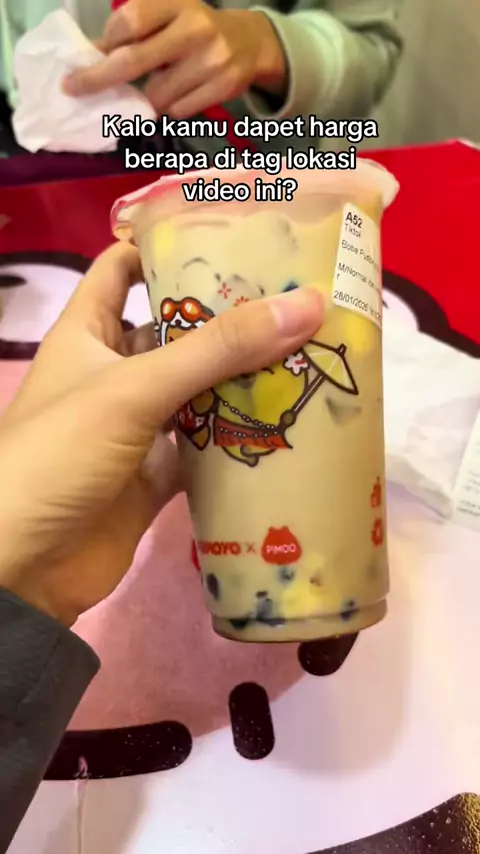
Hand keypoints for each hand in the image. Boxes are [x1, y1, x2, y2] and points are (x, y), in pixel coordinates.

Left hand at [0, 244, 322, 626]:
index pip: (122, 269)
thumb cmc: (61, 455)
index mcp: (87, 334)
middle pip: (175, 331)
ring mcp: (136, 428)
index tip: (232, 232)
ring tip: (310, 351)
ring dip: (243, 379)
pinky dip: (239, 440)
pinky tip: (289, 423)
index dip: (166, 245)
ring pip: (197, 392)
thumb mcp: (133, 390)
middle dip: (228, 317)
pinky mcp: (155, 476)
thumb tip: (306, 304)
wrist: (24, 568)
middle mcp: (113, 373)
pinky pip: (205, 448)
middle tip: (298, 296)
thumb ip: (217, 350)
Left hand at [63, 0, 286, 117]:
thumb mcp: (169, 16)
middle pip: (133, 60)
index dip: (108, 41)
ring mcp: (211, 60)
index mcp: (177, 4)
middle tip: (74, 87)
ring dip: (151, 96)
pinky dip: (174, 107)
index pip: (129, 22)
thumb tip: (92, 56)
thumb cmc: (195, 29)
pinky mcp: (223, 88)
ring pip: (157, 96)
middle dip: (99, 78)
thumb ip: (136, 31)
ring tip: (165, 83)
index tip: (97, 53)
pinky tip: (185, 91)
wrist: (250, 43)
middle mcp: (195, 29)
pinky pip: (179, 110)